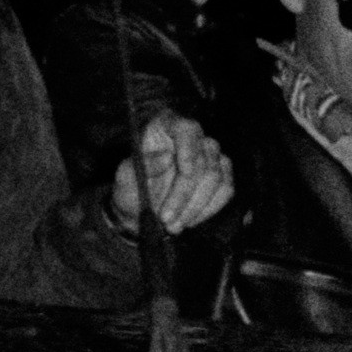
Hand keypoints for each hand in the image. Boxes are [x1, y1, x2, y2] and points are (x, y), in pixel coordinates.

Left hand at [109, 110, 234, 235]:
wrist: (141, 208)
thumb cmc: (131, 186)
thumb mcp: (126, 176)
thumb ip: (144, 165)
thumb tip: (166, 157)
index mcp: (166, 126)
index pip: (186, 128)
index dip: (189, 149)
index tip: (185, 173)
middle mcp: (193, 136)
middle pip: (203, 159)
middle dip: (185, 194)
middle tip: (167, 219)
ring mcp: (211, 155)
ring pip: (216, 177)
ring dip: (195, 206)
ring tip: (174, 225)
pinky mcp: (222, 175)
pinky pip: (226, 190)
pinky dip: (209, 209)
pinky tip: (189, 220)